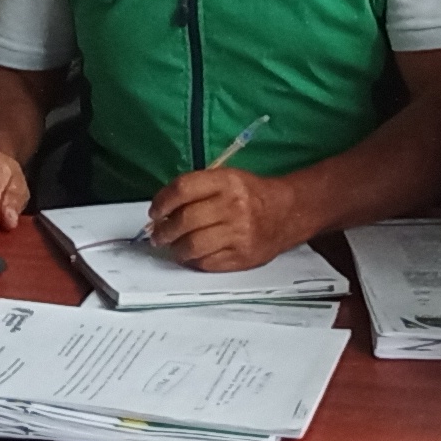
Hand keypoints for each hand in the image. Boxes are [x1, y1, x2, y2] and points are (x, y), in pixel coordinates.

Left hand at [145, 168, 304, 271]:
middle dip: (164, 231)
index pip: (183, 189)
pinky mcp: (242, 256)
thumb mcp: (227, 178)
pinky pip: (207, 262)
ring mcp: (238, 233)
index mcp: (227, 182)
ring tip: (172, 247)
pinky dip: (193, 261)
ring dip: (175, 248)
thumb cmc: (250, 194)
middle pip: (185, 220)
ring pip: (193, 245)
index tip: (154, 212)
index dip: (162, 202)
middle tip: (157, 235)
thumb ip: (196, 190)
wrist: (286, 213)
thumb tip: (162, 212)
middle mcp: (233, 206)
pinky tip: (191, 256)